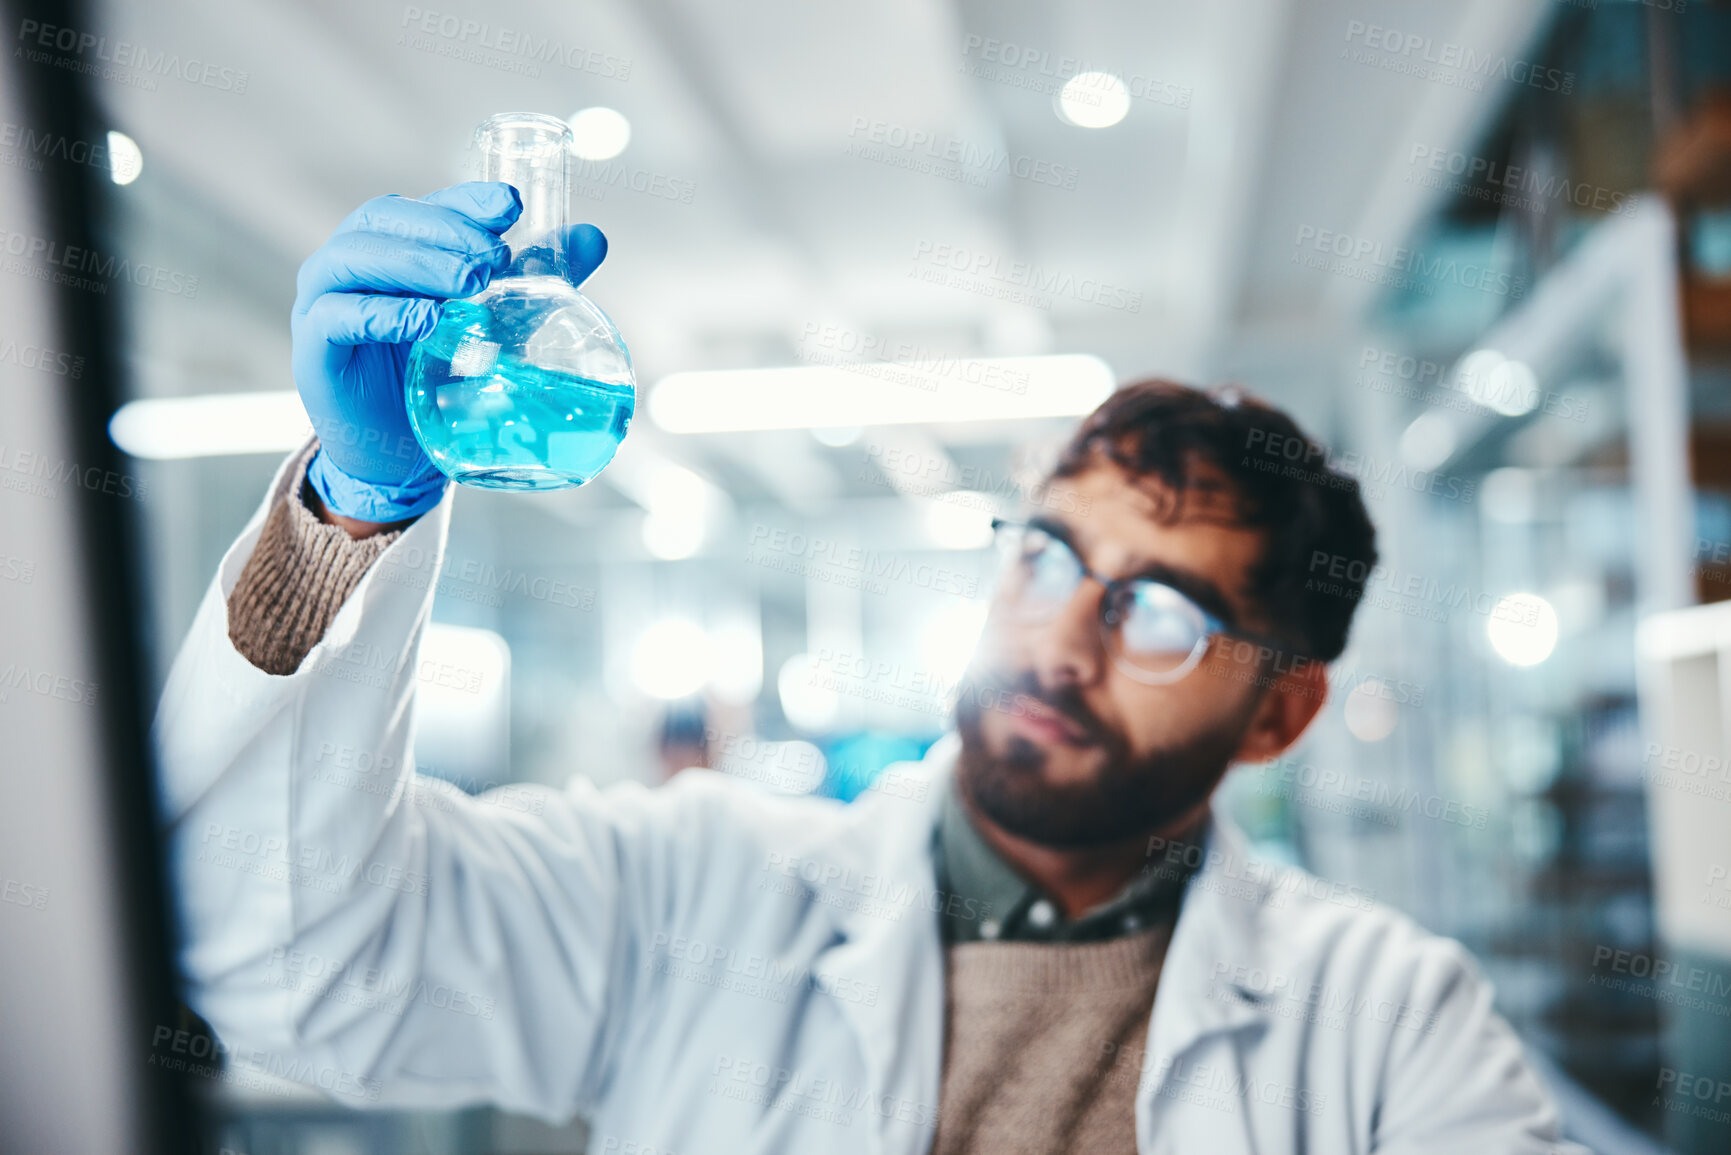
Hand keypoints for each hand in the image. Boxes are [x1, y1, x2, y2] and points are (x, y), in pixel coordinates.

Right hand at [291, 182, 608, 523]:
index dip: (465, 201)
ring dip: (416, 263)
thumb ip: (533, 278)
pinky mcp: (314, 346)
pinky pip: (339, 317)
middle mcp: (353, 260)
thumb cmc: (439, 373)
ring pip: (357, 258)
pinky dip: (382, 313)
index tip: (511, 206)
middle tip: (495, 256)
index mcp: (394, 244)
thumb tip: (594, 238)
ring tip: (467, 284)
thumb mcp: (494, 318)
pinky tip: (424, 320)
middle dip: (445, 231)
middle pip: (387, 220)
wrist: (398, 449)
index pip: (427, 206)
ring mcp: (325, 299)